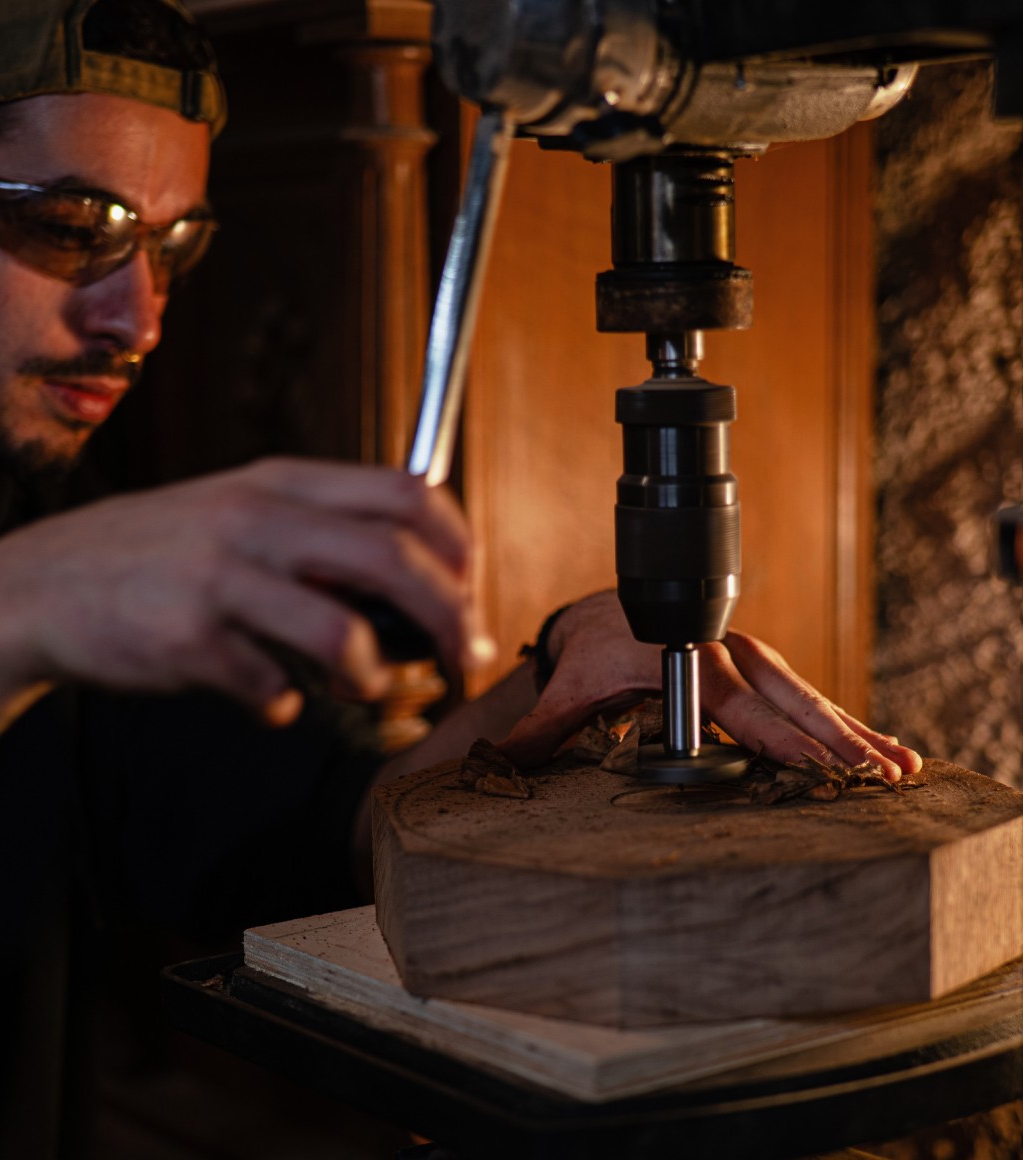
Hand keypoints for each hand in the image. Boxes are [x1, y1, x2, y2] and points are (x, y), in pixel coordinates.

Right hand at [0, 458, 480, 722]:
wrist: (36, 585)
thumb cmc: (159, 553)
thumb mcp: (237, 509)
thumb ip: (317, 531)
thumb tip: (414, 581)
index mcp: (279, 482)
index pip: (404, 490)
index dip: (457, 544)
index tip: (469, 589)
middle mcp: (255, 518)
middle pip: (393, 559)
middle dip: (450, 618)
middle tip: (465, 660)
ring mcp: (218, 578)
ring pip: (341, 632)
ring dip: (371, 674)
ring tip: (358, 686)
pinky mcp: (185, 641)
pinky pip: (270, 687)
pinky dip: (284, 704)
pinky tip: (269, 699)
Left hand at [497, 591, 921, 779]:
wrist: (606, 612)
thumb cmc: (591, 652)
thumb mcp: (565, 690)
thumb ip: (538, 731)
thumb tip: (501, 763)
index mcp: (679, 658)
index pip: (734, 702)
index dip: (775, 734)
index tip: (813, 762)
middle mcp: (722, 651)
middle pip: (786, 697)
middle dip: (835, 736)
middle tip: (880, 772)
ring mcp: (746, 655)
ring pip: (806, 694)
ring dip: (854, 729)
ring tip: (902, 766)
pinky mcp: (758, 665)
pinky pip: (805, 693)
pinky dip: (844, 719)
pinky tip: (879, 747)